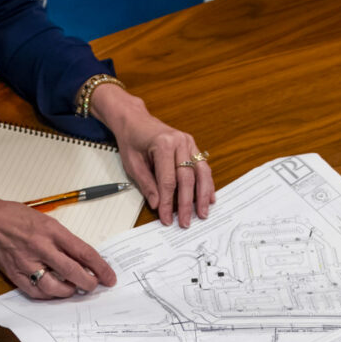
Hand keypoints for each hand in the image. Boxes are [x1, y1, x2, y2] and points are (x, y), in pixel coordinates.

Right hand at [0, 194, 116, 299]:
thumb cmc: (17, 217)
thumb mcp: (47, 221)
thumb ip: (64, 240)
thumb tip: (84, 259)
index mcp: (52, 231)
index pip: (83, 252)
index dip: (100, 267)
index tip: (110, 277)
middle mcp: (41, 247)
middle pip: (72, 272)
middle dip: (88, 283)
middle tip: (94, 286)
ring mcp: (26, 262)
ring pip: (54, 287)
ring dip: (69, 292)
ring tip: (74, 289)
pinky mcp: (15, 274)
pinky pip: (36, 292)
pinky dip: (49, 295)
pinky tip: (55, 292)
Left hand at [91, 85, 214, 228]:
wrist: (135, 120)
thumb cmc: (132, 139)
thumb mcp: (132, 164)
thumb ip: (147, 184)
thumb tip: (157, 205)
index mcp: (163, 144)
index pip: (168, 181)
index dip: (168, 203)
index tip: (166, 219)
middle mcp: (180, 142)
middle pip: (187, 178)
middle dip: (187, 203)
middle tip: (186, 222)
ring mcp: (189, 142)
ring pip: (201, 172)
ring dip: (203, 195)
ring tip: (203, 213)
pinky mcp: (192, 145)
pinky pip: (202, 166)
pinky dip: (206, 183)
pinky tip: (209, 197)